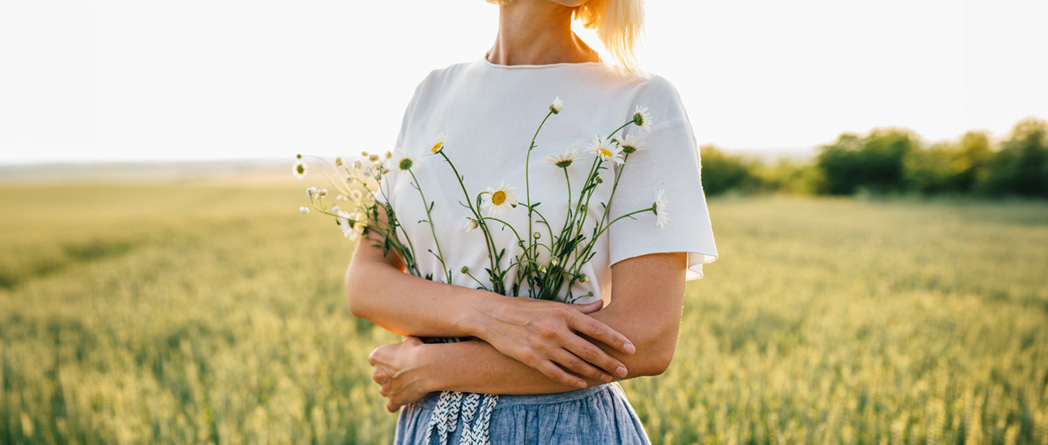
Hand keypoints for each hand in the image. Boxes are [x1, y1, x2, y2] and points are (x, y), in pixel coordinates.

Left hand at [368, 336, 430, 412]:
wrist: (426, 366)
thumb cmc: (418, 351)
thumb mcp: (410, 340)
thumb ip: (404, 341)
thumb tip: (405, 338)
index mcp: (376, 356)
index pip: (375, 360)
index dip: (386, 361)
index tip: (396, 361)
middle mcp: (376, 374)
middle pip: (379, 376)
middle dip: (389, 376)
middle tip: (405, 373)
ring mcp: (385, 389)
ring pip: (385, 391)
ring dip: (393, 389)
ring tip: (408, 385)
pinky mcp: (394, 400)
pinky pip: (391, 406)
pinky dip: (395, 404)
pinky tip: (403, 400)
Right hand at [474, 297, 635, 388]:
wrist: (492, 315)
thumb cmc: (525, 307)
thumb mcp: (552, 304)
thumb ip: (578, 308)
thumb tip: (601, 305)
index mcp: (563, 313)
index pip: (596, 328)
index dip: (616, 339)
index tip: (631, 348)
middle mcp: (556, 330)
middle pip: (590, 350)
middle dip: (610, 361)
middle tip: (624, 370)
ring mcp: (544, 346)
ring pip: (576, 364)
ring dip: (595, 372)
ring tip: (608, 378)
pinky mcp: (532, 359)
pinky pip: (556, 373)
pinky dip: (571, 379)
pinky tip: (583, 383)